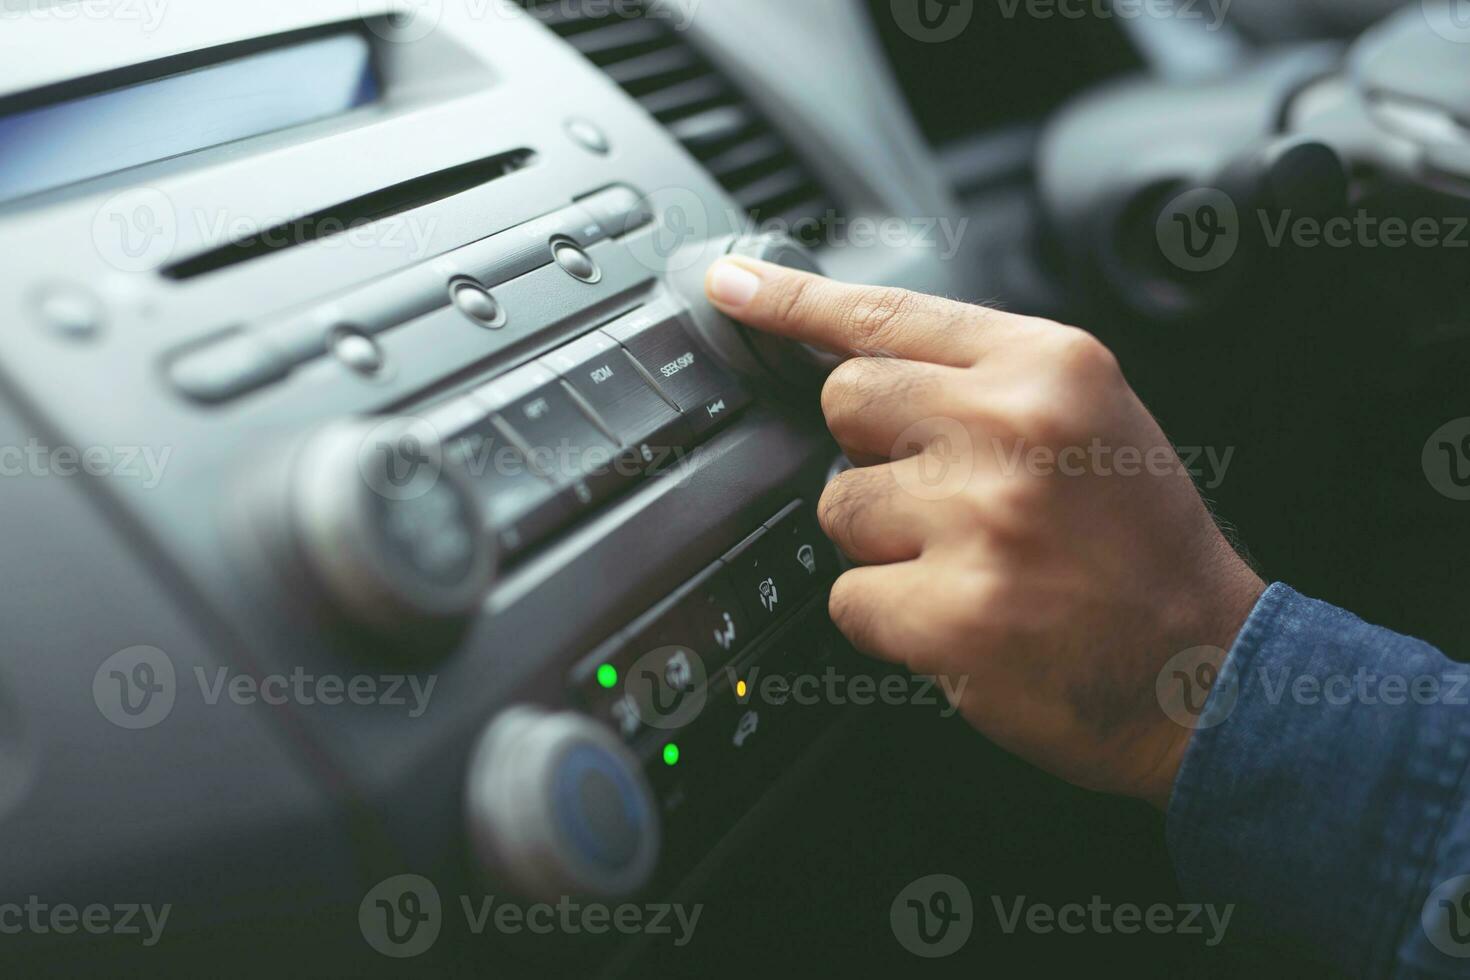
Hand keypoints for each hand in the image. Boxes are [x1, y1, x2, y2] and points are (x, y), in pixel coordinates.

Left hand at [705, 257, 1265, 808]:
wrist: (1206, 667)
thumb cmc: (1138, 542)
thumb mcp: (1088, 416)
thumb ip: (982, 378)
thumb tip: (858, 360)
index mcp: (1049, 366)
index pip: (889, 314)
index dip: (794, 299)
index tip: (730, 282)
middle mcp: (1012, 427)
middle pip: (844, 400)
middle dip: (871, 449)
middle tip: (944, 494)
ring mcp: (980, 520)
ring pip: (836, 503)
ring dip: (882, 540)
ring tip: (969, 561)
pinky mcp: (952, 611)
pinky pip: (848, 596)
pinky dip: (889, 616)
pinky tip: (962, 618)